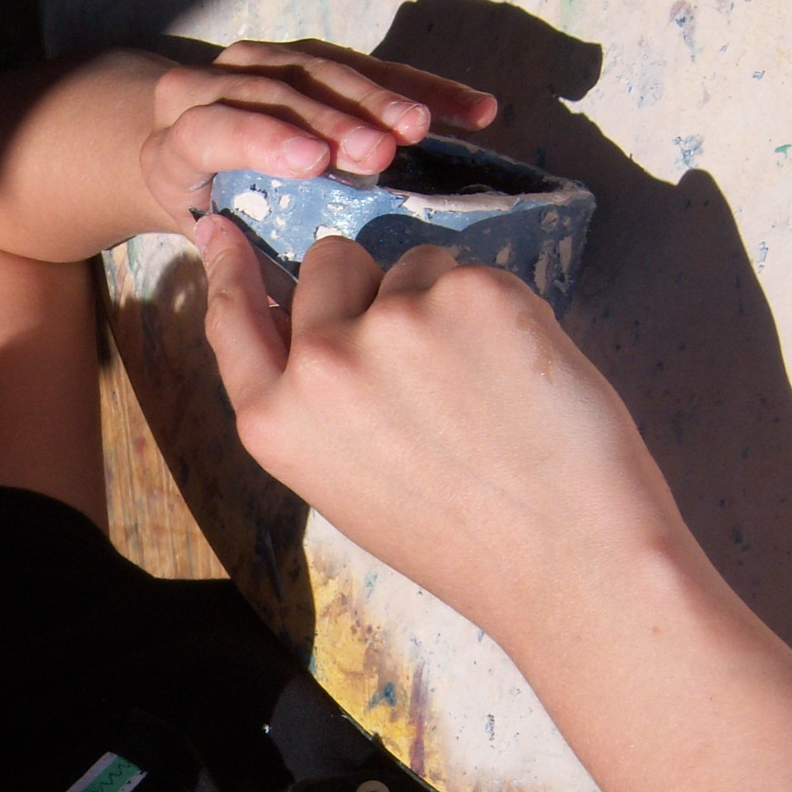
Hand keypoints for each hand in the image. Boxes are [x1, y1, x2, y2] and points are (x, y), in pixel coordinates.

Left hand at [140, 40, 497, 231]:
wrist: (184, 154)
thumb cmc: (207, 215)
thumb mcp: (211, 242)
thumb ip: (244, 264)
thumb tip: (297, 313)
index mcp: (177, 143)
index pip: (213, 130)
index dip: (262, 140)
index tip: (317, 162)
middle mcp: (212, 88)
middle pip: (276, 93)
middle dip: (334, 120)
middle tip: (383, 151)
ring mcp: (261, 63)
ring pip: (320, 70)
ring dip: (377, 96)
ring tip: (423, 126)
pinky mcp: (308, 56)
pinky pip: (365, 66)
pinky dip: (419, 86)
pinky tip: (471, 110)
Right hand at [194, 225, 702, 659]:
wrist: (568, 563)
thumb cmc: (464, 541)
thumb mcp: (347, 484)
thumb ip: (316, 403)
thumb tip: (318, 321)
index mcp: (276, 421)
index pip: (233, 318)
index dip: (230, 268)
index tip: (223, 228)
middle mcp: (320, 363)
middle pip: (330, 262)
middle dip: (368, 285)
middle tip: (423, 354)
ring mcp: (392, 322)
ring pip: (413, 264)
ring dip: (442, 302)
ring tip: (482, 389)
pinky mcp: (469, 294)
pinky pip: (474, 272)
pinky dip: (499, 311)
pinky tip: (519, 377)